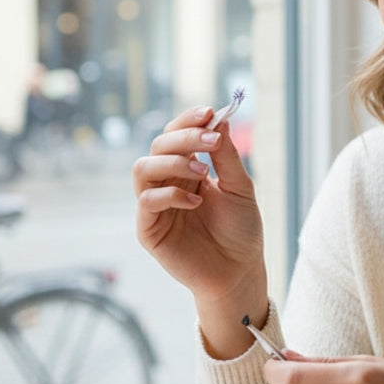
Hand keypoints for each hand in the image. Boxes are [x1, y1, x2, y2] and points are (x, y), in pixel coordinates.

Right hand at [133, 106, 266, 353]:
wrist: (240, 271)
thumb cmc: (241, 231)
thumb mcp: (241, 188)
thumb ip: (227, 156)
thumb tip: (220, 119)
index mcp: (188, 170)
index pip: (176, 135)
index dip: (188, 121)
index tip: (209, 112)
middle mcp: (168, 183)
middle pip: (158, 145)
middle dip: (185, 137)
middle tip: (211, 141)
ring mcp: (156, 205)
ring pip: (142, 168)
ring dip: (172, 161)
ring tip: (202, 170)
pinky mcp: (149, 229)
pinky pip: (146, 201)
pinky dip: (170, 194)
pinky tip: (197, 201)